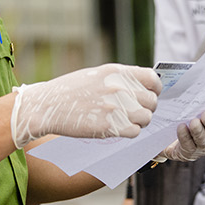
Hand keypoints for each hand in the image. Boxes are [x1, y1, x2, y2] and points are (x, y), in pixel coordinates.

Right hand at [11, 64, 160, 148]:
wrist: (48, 106)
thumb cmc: (70, 90)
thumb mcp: (96, 75)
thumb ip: (120, 78)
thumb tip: (141, 84)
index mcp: (117, 72)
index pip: (152, 79)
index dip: (155, 89)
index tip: (151, 94)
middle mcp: (119, 88)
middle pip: (152, 101)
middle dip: (147, 108)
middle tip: (136, 112)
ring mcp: (115, 107)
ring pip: (146, 117)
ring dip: (140, 121)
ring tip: (128, 121)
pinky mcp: (110, 126)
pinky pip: (135, 132)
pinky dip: (130, 132)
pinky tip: (119, 128)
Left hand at [154, 105, 204, 162]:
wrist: (174, 142)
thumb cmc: (188, 121)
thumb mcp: (195, 110)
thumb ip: (199, 101)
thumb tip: (198, 80)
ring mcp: (202, 146)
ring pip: (202, 139)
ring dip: (198, 130)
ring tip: (193, 122)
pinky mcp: (189, 153)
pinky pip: (188, 145)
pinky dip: (184, 136)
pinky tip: (180, 128)